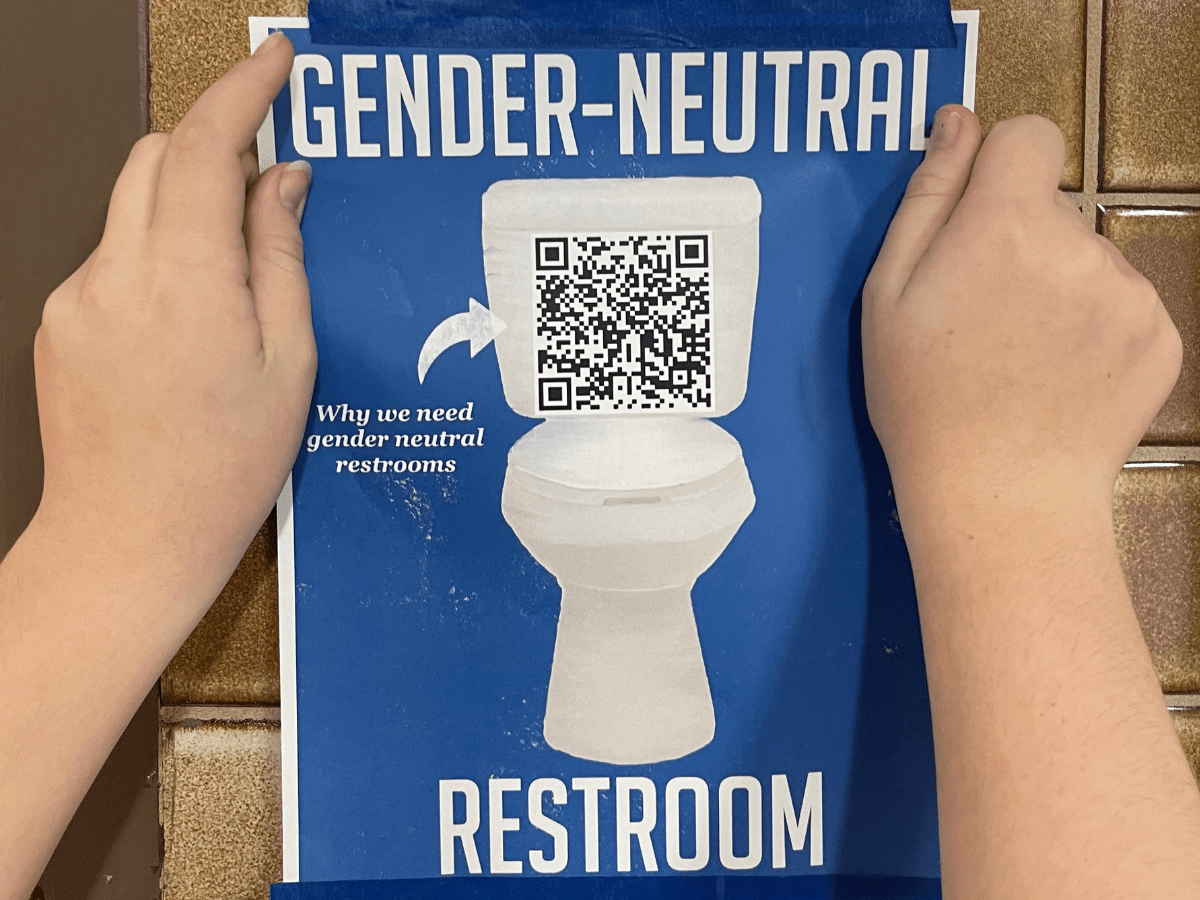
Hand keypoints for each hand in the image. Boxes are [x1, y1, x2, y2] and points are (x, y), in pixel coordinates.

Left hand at [30, 32, 313, 600]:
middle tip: (268, 175)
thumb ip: (281, 257)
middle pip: (156, 155)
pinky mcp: (58, 321)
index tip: (276, 63)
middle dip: (213, 144)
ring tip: (233, 269)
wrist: (130, 539)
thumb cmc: (225, 467)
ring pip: (131, 202)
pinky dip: (155, 254)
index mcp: (188, 281)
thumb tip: (283, 181)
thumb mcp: (289, 364)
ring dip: (184, 202)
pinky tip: (188, 322)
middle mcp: (117, 272)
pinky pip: (112, 255)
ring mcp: (77, 295)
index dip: (244, 92)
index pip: (208, 147)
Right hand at [862, 106, 1180, 521]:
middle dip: (1019, 241)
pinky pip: (1123, 303)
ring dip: (1059, 286)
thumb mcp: (889, 296)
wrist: (999, 496)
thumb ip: (927, 197)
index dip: (999, 168)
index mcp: (1004, 224)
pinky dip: (1093, 328)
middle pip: (1053, 207)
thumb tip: (956, 123)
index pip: (1029, 135)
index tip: (976, 220)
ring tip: (1020, 356)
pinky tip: (1058, 376)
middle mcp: (1078, 245)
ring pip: (1088, 257)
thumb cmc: (923, 399)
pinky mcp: (1161, 336)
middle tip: (981, 316)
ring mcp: (1128, 293)